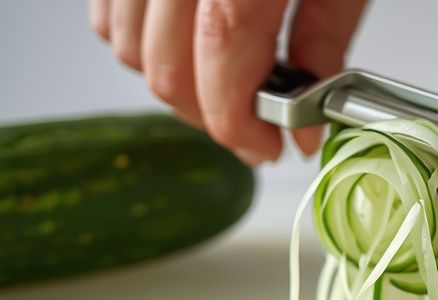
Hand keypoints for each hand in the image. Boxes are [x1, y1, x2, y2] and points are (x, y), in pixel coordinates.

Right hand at [89, 0, 367, 163]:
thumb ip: (327, 43)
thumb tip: (310, 126)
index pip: (218, 61)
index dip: (240, 123)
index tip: (268, 148)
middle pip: (166, 68)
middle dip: (213, 118)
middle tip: (256, 130)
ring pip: (128, 47)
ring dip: (177, 86)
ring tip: (227, 86)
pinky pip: (110, 14)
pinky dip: (143, 45)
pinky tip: (188, 48)